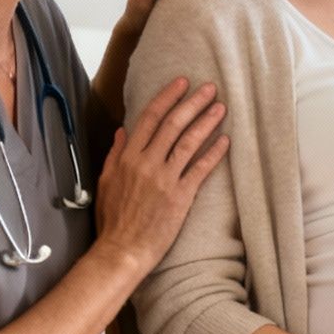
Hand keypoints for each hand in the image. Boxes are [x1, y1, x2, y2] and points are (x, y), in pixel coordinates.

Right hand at [92, 77, 227, 276]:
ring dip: (207, 122)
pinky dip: (214, 153)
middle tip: (210, 88)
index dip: (167, 97)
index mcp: (128, 157)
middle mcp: (147, 163)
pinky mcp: (180, 196)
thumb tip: (122, 131)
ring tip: (221, 108)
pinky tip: (226, 141)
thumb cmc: (113, 220)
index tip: (181, 83)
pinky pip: (201, 169)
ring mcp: (165, 179)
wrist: (122, 250)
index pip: (150, 118)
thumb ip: (115, 154)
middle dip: (193, 102)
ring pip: (189, 142)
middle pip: (173, 124)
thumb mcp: (107, 182)